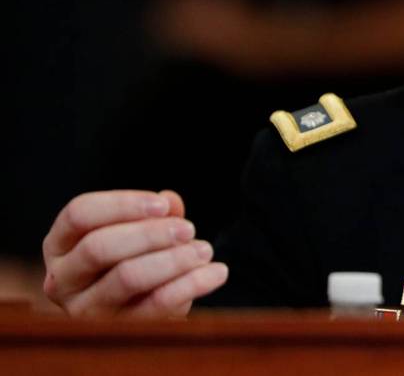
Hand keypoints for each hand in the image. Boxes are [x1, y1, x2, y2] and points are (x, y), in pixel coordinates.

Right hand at [42, 190, 227, 316]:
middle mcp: (62, 279)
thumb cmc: (135, 259)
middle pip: (98, 247)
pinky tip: (216, 273)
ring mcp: (84, 309)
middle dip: (149, 234)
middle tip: (188, 229)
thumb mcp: (140, 232)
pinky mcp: (116, 330)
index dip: (122, 204)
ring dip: (173, 259)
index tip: (163, 205)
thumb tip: (171, 200)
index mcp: (60, 244)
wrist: (141, 307)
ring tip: (205, 250)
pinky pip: (155, 306)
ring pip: (126, 277)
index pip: (79, 214)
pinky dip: (190, 285)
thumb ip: (154, 214)